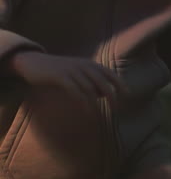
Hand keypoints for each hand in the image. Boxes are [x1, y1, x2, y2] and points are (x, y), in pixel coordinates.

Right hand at [12, 51, 126, 109]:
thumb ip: (90, 81)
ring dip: (97, 103)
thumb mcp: (76, 73)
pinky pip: (75, 90)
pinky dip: (83, 102)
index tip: (128, 95)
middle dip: (112, 95)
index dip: (120, 83)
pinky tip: (87, 112)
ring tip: (101, 116)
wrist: (33, 62)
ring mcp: (72, 70)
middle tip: (117, 109)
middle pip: (103, 80)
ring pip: (90, 87)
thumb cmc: (57, 71)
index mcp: (88, 63)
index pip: (109, 72)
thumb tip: (105, 94)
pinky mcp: (60, 76)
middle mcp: (82, 65)